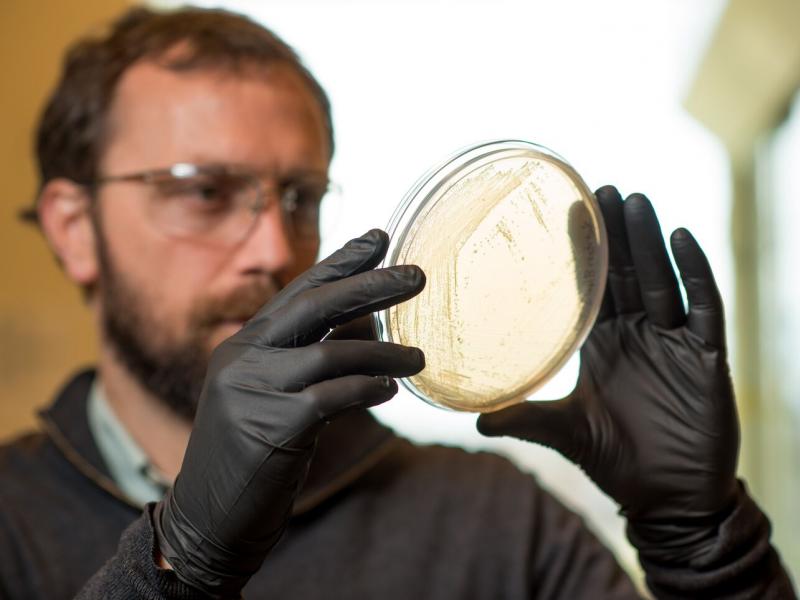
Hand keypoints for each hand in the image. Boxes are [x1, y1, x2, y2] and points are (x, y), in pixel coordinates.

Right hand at [153, 230, 424, 597]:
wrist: (208, 521)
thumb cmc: (249, 458)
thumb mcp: (268, 398)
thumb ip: (300, 362)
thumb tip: (363, 333)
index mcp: (243, 346)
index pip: (298, 292)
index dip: (341, 263)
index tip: (378, 238)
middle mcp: (242, 359)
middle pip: (314, 305)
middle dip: (369, 285)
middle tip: (418, 274)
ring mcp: (253, 391)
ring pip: (331, 353)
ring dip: (384, 354)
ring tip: (419, 359)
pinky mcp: (271, 427)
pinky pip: (333, 396)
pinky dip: (368, 389)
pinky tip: (390, 392)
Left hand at [478, 187, 738, 525]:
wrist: (665, 498)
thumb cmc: (614, 459)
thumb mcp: (564, 431)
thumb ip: (523, 418)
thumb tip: (472, 420)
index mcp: (602, 342)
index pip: (590, 286)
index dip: (581, 250)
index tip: (568, 209)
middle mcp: (636, 333)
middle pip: (627, 273)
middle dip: (615, 232)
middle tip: (600, 189)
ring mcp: (672, 341)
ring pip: (662, 279)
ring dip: (649, 240)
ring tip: (633, 200)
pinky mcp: (706, 356)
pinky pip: (703, 307)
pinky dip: (695, 273)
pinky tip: (681, 237)